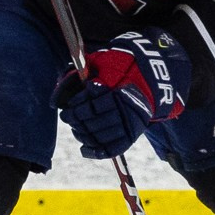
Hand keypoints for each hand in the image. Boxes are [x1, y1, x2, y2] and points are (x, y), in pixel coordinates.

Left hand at [56, 29, 192, 159]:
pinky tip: (85, 149)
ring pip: (99, 135)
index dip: (77, 106)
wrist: (152, 84)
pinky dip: (96, 151)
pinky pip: (112, 149)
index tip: (68, 107)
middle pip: (93, 120)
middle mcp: (125, 110)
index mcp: (120, 93)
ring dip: (83, 134)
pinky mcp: (131, 137)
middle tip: (68, 116)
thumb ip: (86, 71)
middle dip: (76, 119)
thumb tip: (61, 90)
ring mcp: (128, 125)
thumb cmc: (124, 71)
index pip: (93, 105)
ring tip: (76, 128)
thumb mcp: (107, 63)